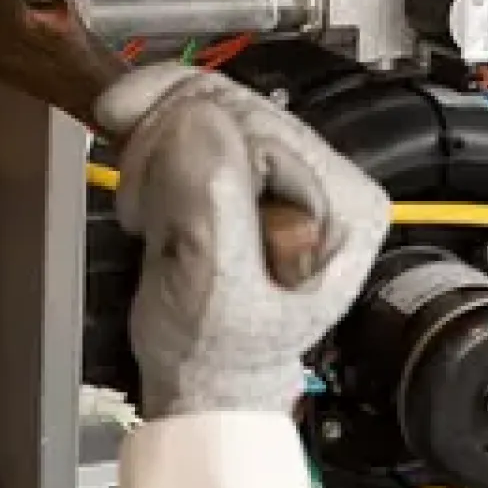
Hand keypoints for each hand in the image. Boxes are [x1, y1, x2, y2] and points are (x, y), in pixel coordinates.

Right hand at [96, 65, 390, 418]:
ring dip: (156, 147)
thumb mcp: (215, 288)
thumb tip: (195, 122)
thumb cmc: (220, 358)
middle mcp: (324, 180)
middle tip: (143, 200)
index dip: (195, 146)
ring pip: (206, 104)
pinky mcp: (242, 167)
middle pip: (234, 106)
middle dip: (169, 146)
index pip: (262, 128)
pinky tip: (148, 187)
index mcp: (344, 206)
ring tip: (148, 208)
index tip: (151, 178)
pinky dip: (153, 143)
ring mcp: (282, 172)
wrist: (202, 383)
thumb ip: (211, 200)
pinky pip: (190, 118)